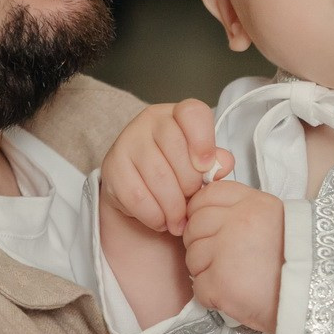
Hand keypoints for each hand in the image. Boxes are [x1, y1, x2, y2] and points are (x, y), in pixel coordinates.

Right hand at [100, 100, 232, 236]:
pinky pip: (137, 196)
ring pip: (158, 176)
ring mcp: (127, 141)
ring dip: (173, 206)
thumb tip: (221, 165)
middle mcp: (150, 121)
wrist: (140, 184)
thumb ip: (217, 161)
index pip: (192, 113)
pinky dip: (154, 215)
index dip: (203, 141)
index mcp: (177, 114)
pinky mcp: (112, 167)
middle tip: (192, 201)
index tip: (206, 167)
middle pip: (176, 150)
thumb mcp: (201, 161)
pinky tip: (161, 220)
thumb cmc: (177, 170)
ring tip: (180, 219)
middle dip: (190, 184)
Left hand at [183, 180, 282, 333]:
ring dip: (206, 271)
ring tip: (232, 278)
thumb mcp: (275, 219)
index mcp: (252, 204)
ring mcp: (226, 252)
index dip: (201, 211)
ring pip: (192, 257)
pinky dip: (211, 295)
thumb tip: (205, 211)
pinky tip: (231, 294)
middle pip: (194, 226)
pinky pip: (198, 287)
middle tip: (223, 259)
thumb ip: (243, 211)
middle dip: (201, 244)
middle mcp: (237, 222)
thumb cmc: (294, 261)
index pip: (207, 195)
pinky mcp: (220, 283)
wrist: (309, 296)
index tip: (209, 227)